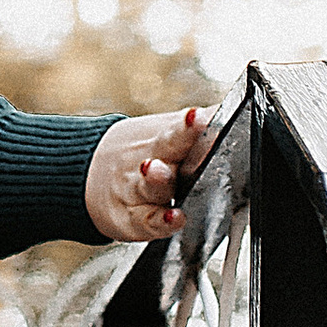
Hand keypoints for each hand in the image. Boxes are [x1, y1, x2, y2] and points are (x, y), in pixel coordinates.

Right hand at [85, 106, 215, 245]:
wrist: (87, 172)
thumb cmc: (144, 154)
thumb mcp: (167, 132)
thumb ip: (206, 123)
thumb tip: (240, 104)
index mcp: (166, 139)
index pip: (181, 127)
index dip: (192, 122)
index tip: (202, 115)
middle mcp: (152, 160)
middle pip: (168, 147)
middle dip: (182, 136)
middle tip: (193, 126)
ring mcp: (139, 190)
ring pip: (149, 184)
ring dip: (156, 177)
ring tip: (158, 170)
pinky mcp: (133, 219)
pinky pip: (146, 221)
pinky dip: (160, 222)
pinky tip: (174, 218)